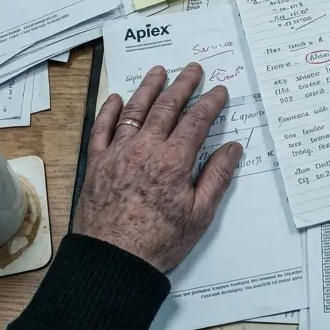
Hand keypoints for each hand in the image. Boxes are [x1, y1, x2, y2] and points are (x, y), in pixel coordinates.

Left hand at [73, 63, 241, 272]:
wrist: (112, 260)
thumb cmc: (159, 241)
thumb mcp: (199, 214)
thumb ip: (216, 177)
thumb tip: (232, 148)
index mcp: (174, 161)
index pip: (196, 121)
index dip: (210, 103)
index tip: (220, 90)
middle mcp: (145, 149)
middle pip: (167, 107)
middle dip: (183, 85)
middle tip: (193, 69)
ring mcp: (118, 153)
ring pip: (135, 110)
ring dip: (149, 88)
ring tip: (159, 71)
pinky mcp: (98, 163)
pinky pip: (102, 128)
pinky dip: (110, 111)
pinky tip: (118, 98)